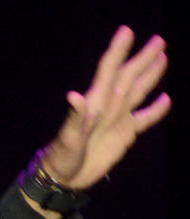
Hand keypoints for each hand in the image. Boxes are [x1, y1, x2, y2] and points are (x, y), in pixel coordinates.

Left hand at [42, 25, 169, 189]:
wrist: (64, 177)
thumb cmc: (62, 156)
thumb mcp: (67, 138)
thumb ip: (75, 117)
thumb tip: (74, 95)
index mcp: (95, 103)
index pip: (108, 71)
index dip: (117, 52)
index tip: (126, 32)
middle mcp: (109, 106)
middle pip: (128, 77)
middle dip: (142, 58)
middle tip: (159, 40)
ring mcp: (118, 119)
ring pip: (138, 92)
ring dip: (151, 75)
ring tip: (162, 57)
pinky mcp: (125, 135)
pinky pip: (144, 119)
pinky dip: (156, 110)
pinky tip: (166, 99)